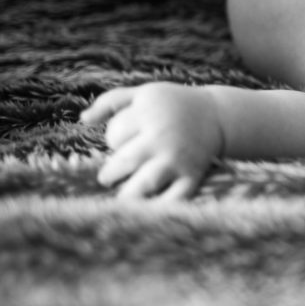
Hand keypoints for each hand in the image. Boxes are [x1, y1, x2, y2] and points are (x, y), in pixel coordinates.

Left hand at [81, 82, 224, 199]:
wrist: (219, 116)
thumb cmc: (174, 104)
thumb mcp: (145, 94)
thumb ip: (111, 101)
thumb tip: (83, 120)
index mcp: (148, 113)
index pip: (115, 136)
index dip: (114, 141)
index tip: (123, 143)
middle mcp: (162, 135)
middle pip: (122, 163)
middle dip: (111, 174)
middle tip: (110, 177)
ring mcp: (177, 158)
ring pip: (143, 185)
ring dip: (127, 197)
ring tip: (123, 197)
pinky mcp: (192, 176)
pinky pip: (172, 199)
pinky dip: (159, 210)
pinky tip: (146, 212)